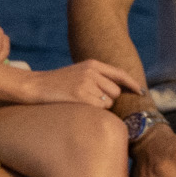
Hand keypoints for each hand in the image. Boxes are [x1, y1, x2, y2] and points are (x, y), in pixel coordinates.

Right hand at [22, 59, 136, 109]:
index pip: (119, 74)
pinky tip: (80, 108)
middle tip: (92, 102)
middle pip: (115, 92)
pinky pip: (98, 108)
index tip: (141, 91)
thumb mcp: (78, 73)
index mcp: (92, 64)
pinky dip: (93, 112)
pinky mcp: (79, 95)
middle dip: (109, 100)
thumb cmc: (57, 83)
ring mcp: (85, 83)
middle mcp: (91, 72)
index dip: (132, 83)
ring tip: (83, 103)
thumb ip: (97, 77)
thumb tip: (116, 91)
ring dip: (100, 107)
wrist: (35, 85)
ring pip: (108, 102)